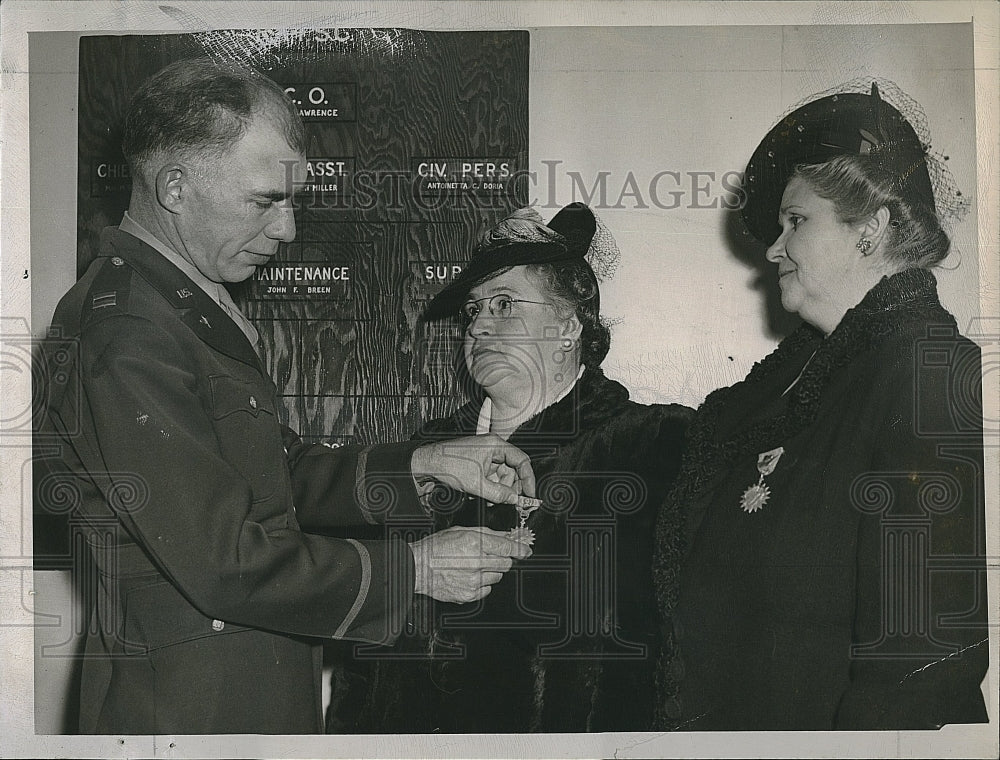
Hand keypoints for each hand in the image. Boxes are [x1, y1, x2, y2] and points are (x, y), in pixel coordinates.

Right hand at [409, 526, 531, 602]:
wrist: (418, 568)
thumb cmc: (436, 548)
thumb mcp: (461, 531)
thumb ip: (486, 534)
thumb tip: (506, 536)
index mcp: (475, 543)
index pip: (508, 547)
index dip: (520, 549)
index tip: (526, 551)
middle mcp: (476, 562)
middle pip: (505, 563)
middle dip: (500, 559)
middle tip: (487, 556)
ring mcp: (474, 581)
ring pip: (497, 577)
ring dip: (490, 572)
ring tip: (472, 567)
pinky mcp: (469, 594)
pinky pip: (486, 590)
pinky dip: (481, 584)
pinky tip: (468, 577)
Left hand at [410, 434, 535, 504]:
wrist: (427, 464)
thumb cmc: (449, 466)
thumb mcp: (477, 484)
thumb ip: (499, 493)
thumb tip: (515, 500)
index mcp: (496, 445)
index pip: (522, 461)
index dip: (528, 479)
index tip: (530, 494)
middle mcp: (492, 448)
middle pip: (512, 470)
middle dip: (510, 487)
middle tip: (509, 502)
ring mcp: (485, 455)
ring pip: (501, 476)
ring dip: (498, 489)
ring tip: (488, 498)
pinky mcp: (478, 462)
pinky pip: (491, 477)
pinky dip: (489, 487)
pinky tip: (481, 493)